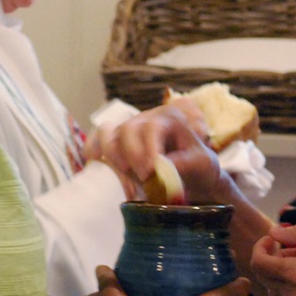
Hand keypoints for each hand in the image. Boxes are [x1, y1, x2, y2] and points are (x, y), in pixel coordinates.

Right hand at [94, 105, 224, 203]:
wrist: (196, 177)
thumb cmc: (200, 167)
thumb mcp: (203, 164)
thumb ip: (186, 163)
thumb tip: (161, 170)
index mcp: (171, 118)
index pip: (153, 127)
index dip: (148, 148)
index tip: (150, 171)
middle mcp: (147, 119)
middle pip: (129, 128)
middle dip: (132, 154)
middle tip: (144, 177)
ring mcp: (130, 129)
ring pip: (110, 132)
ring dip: (113, 154)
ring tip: (125, 173)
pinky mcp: (117, 142)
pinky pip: (98, 137)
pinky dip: (92, 147)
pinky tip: (93, 160)